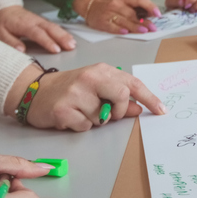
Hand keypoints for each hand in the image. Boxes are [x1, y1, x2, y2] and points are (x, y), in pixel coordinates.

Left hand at [0, 6, 75, 53]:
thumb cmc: (2, 23)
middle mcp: (35, 21)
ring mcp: (40, 21)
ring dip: (65, 35)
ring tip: (73, 44)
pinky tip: (69, 39)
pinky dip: (63, 32)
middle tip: (71, 46)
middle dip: (62, 38)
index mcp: (24, 24)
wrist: (4, 9)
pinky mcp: (42, 22)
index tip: (56, 49)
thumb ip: (10, 42)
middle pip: (50, 29)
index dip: (47, 41)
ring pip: (55, 27)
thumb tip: (21, 51)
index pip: (38, 33)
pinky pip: (54, 27)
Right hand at [12, 62, 166, 132]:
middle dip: (119, 110)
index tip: (161, 110)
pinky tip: (70, 116)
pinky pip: (85, 127)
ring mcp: (76, 93)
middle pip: (122, 96)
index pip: (132, 83)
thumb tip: (139, 108)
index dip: (149, 98)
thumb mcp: (96, 87)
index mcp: (102, 70)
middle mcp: (90, 78)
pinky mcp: (63, 109)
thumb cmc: (70, 88)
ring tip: (81, 110)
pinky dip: (81, 126)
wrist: (35, 90)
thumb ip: (118, 96)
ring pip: (102, 117)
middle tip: (108, 113)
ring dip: (95, 120)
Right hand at [85, 0, 160, 34]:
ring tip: (143, 31)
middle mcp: (117, 4)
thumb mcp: (123, 0)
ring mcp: (109, 13)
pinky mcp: (102, 22)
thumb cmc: (110, 3)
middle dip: (144, 21)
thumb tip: (151, 15)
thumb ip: (135, 6)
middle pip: (132, 13)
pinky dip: (119, 29)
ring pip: (124, 21)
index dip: (149, 6)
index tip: (157, 13)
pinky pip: (111, 26)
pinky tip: (125, 32)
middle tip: (152, 27)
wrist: (91, 3)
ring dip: (134, 26)